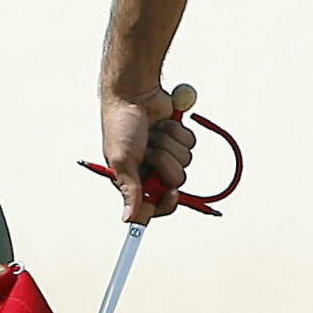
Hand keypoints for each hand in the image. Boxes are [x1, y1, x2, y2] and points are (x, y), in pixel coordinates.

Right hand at [101, 84, 196, 222]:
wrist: (134, 93)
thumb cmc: (120, 125)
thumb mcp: (122, 161)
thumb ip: (130, 191)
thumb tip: (129, 220)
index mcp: (133, 180)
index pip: (153, 205)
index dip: (165, 203)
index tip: (171, 194)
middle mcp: (150, 170)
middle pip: (175, 182)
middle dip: (164, 162)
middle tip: (149, 149)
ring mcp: (166, 154)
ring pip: (185, 161)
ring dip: (169, 143)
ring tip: (153, 132)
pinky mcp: (177, 139)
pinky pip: (191, 144)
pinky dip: (178, 132)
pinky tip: (163, 123)